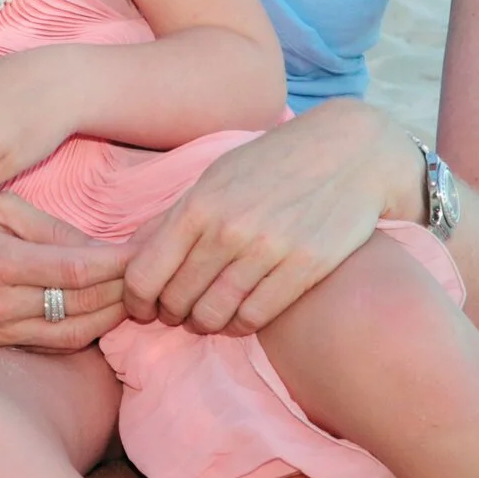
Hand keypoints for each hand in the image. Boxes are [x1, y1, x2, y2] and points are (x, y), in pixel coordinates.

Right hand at [0, 190, 129, 352]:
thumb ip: (49, 231)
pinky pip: (47, 344)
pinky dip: (80, 330)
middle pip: (80, 307)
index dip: (118, 264)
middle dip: (122, 291)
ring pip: (69, 334)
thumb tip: (103, 251)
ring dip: (108, 317)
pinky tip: (98, 312)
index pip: (76, 271)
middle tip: (151, 273)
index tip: (144, 250)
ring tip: (133, 295)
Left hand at [122, 98, 412, 336]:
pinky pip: (256, 316)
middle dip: (170, 314)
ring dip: (205, 323)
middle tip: (177, 314)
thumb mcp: (215, 177)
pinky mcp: (305, 267)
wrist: (348, 153)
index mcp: (198, 204)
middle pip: (177, 299)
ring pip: (215, 314)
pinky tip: (240, 316)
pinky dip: (241, 324)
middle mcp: (228, 229)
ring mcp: (268, 250)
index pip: (144, 273)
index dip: (136, 300)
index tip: (142, 307)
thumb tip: (130, 253)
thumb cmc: (273, 164)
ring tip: (208, 317)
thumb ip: (174, 217)